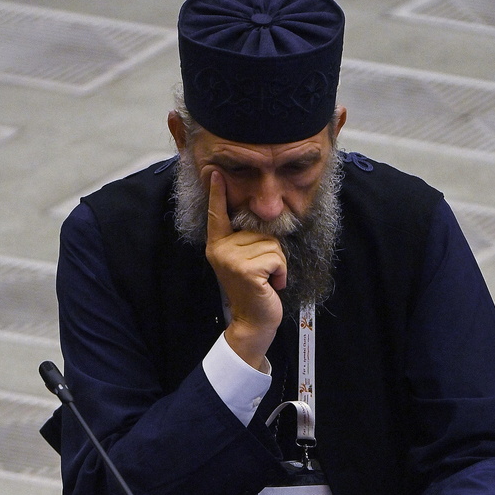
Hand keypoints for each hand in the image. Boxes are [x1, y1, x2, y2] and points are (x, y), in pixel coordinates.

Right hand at [204, 169, 285, 368]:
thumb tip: (259, 222)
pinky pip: (276, 258)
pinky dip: (281, 272)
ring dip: (277, 264)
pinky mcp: (246, 269)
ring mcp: (231, 259)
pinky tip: (271, 285)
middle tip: (263, 274)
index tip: (213, 171)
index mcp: (218, 245)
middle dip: (271, 251)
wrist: (253, 323)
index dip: (216, 192)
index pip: (217, 214)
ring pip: (271, 244)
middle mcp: (220, 249)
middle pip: (260, 230)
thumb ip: (245, 241)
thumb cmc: (255, 291)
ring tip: (266, 280)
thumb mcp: (245, 261)